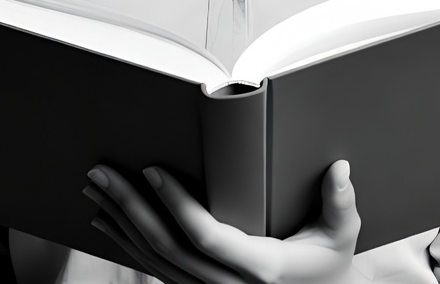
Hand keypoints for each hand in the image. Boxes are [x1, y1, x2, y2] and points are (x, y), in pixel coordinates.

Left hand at [82, 159, 360, 283]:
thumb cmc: (330, 264)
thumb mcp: (344, 235)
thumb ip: (341, 203)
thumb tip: (338, 169)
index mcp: (261, 270)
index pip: (205, 237)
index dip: (176, 204)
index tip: (153, 171)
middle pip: (166, 247)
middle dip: (129, 206)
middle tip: (101, 173)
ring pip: (153, 261)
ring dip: (120, 222)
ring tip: (95, 189)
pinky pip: (154, 269)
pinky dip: (127, 244)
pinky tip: (106, 222)